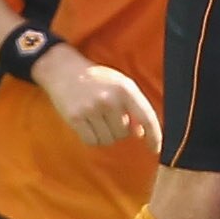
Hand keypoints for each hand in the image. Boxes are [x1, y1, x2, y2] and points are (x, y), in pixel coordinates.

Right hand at [34, 48, 161, 147]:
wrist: (63, 69)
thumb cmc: (97, 79)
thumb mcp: (121, 85)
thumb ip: (134, 107)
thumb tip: (140, 134)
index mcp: (126, 89)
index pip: (147, 117)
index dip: (154, 136)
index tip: (156, 149)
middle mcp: (110, 99)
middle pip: (124, 133)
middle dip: (119, 130)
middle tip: (107, 116)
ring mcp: (91, 109)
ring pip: (108, 140)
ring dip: (105, 135)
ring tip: (97, 118)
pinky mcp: (75, 117)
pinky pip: (91, 141)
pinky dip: (92, 138)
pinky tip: (88, 125)